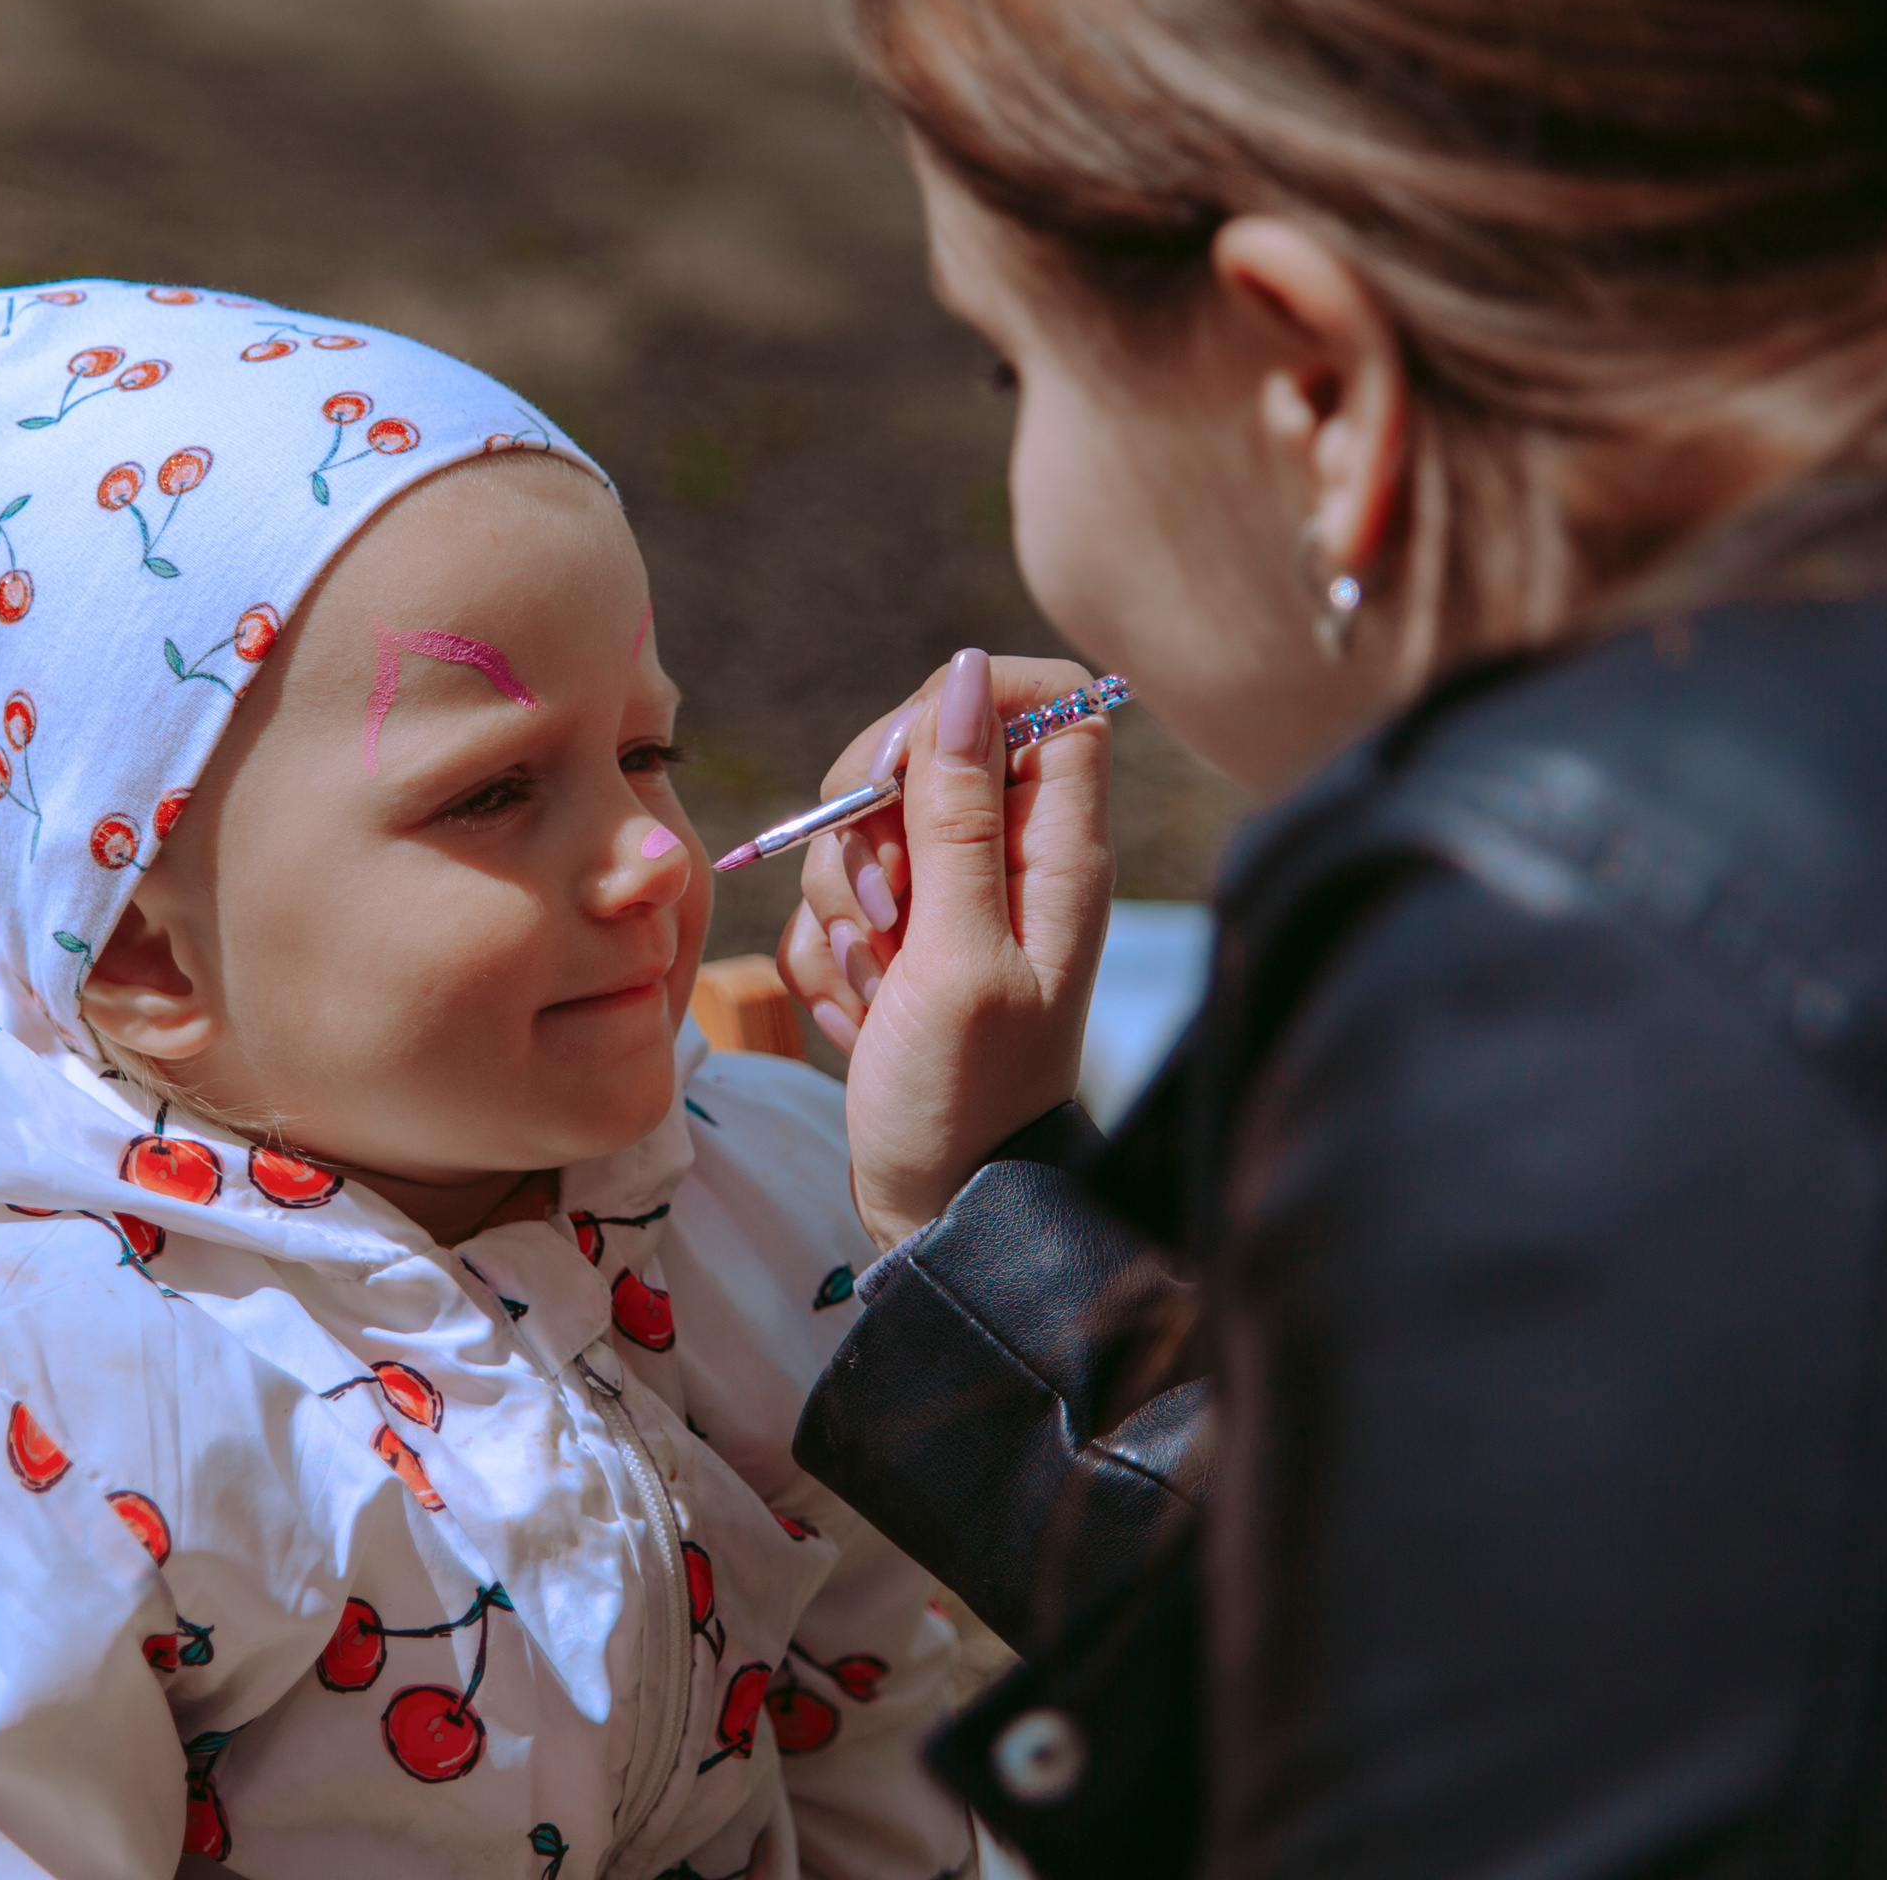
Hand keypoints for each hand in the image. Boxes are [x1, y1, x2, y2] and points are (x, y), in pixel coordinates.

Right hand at [777, 650, 1113, 1244]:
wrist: (939, 1208)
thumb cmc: (967, 1098)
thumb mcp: (960, 954)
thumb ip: (959, 816)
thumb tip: (965, 678)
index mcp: (1058, 852)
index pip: (1045, 700)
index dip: (966, 704)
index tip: (905, 765)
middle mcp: (1010, 863)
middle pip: (925, 752)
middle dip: (869, 821)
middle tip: (882, 903)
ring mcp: (949, 903)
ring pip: (859, 829)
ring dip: (841, 905)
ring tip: (877, 984)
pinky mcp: (894, 944)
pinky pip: (829, 902)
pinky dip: (828, 956)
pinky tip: (860, 1017)